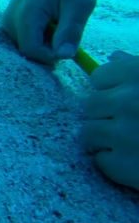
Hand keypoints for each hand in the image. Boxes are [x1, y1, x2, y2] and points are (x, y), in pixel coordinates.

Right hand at [2, 0, 98, 62]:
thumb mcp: (81, 4)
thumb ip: (70, 31)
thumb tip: (63, 57)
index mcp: (26, 14)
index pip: (32, 50)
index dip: (51, 55)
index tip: (69, 46)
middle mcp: (10, 19)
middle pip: (27, 50)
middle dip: (48, 49)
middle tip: (65, 31)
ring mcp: (7, 20)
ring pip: (25, 46)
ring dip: (44, 43)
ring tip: (57, 24)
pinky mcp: (9, 20)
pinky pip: (23, 38)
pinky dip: (39, 37)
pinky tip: (49, 23)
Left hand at [82, 53, 138, 190]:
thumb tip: (115, 57)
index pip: (100, 77)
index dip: (111, 89)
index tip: (125, 98)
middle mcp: (129, 101)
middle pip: (90, 105)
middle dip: (105, 114)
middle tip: (127, 124)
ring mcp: (124, 134)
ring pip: (88, 133)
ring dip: (106, 139)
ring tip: (131, 142)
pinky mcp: (124, 165)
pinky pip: (100, 160)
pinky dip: (115, 163)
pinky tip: (137, 160)